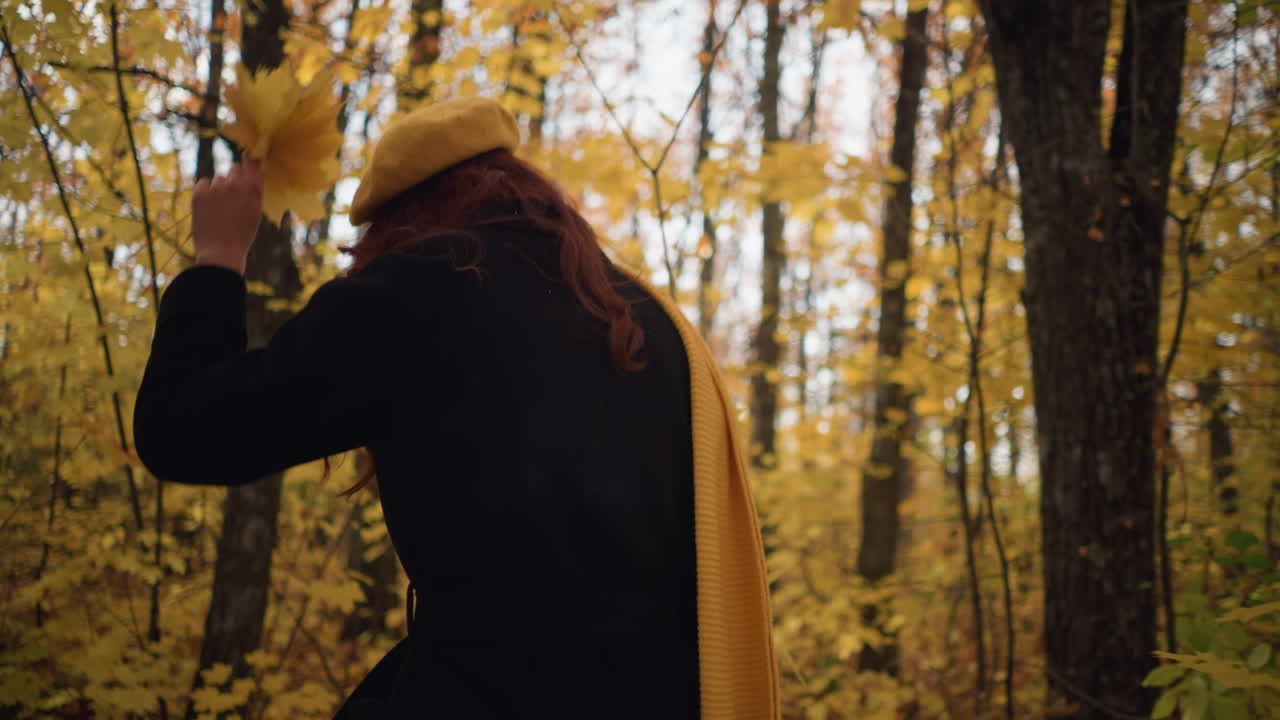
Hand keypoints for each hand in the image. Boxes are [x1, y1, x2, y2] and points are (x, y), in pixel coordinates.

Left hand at [192, 158, 263, 274]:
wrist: (221, 252)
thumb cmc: (242, 236)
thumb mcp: (255, 212)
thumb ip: (253, 190)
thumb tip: (250, 170)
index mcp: (253, 190)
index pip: (251, 163)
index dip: (249, 161)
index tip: (248, 161)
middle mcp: (235, 185)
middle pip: (234, 169)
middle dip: (234, 179)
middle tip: (233, 197)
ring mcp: (216, 188)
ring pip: (219, 178)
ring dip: (220, 188)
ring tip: (220, 208)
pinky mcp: (200, 193)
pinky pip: (203, 183)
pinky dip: (206, 191)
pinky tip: (209, 206)